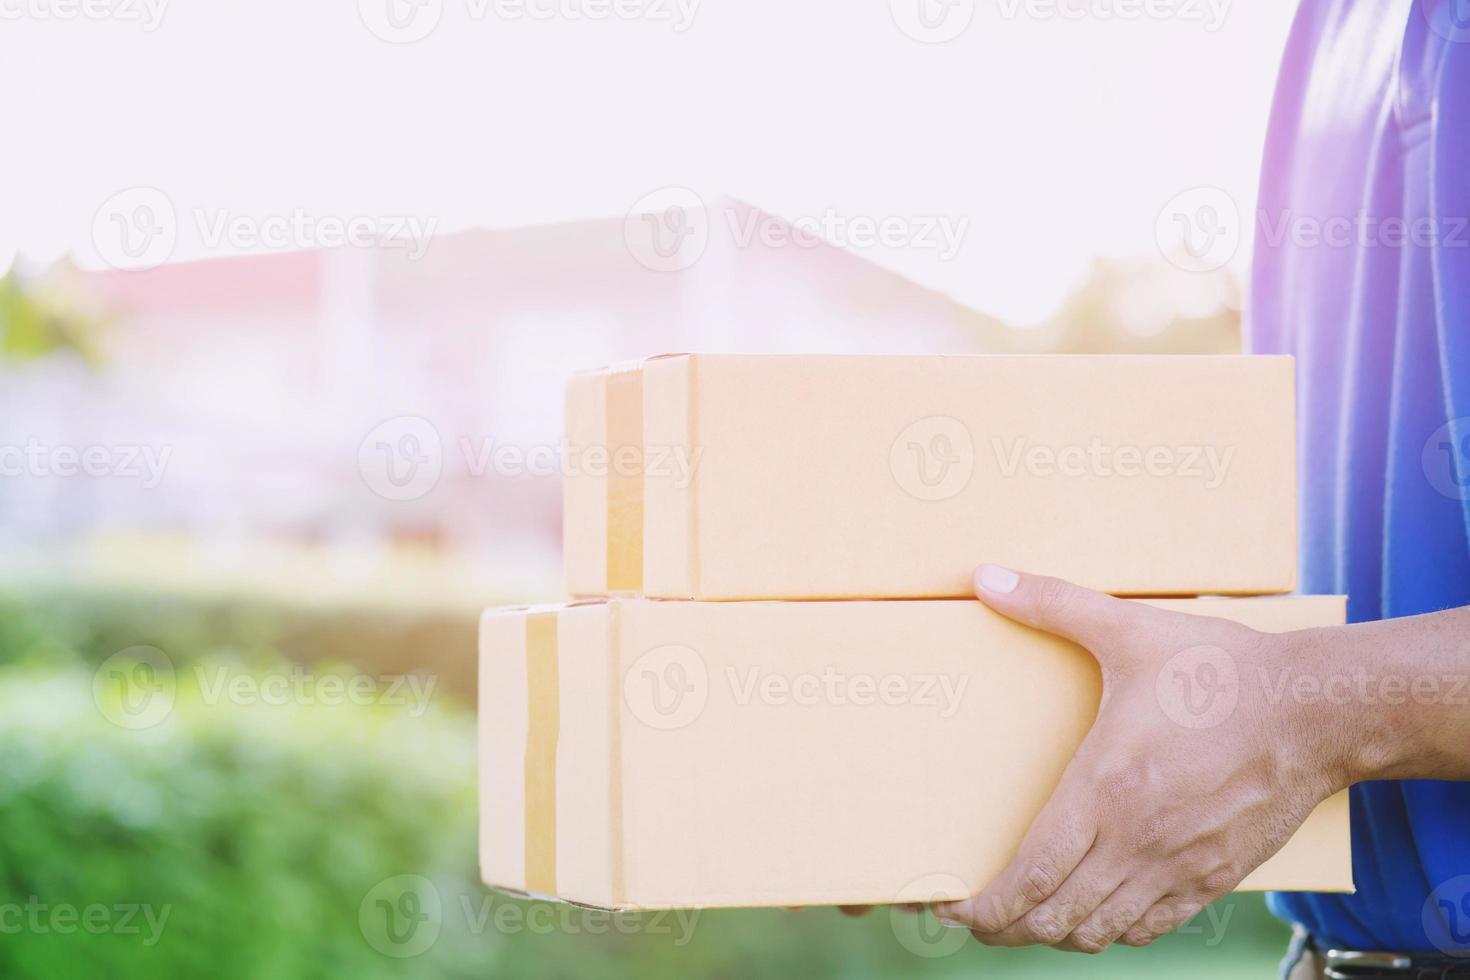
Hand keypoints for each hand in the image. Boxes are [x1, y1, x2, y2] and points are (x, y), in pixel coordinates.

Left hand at [933, 565, 1348, 952]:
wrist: (1314, 710)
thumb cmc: (1220, 671)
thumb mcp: (1130, 628)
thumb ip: (1052, 604)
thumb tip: (987, 578)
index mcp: (1105, 789)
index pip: (1030, 875)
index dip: (984, 904)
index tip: (952, 904)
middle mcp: (1136, 841)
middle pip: (1053, 918)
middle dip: (1005, 926)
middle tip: (977, 917)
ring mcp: (1178, 867)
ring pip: (1099, 932)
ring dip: (1053, 933)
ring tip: (1025, 919)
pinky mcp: (1214, 878)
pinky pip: (1150, 928)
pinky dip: (1111, 931)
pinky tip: (1096, 912)